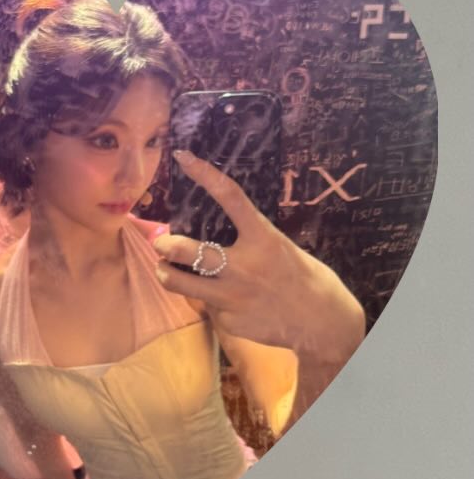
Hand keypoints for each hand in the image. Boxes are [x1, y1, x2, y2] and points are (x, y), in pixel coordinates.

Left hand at [152, 151, 365, 363]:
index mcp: (262, 238)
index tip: (183, 157)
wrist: (317, 320)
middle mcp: (244, 266)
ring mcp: (233, 296)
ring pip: (182, 284)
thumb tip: (204, 244)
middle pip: (189, 251)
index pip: (230, 197)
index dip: (204, 174)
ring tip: (163, 270)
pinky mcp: (229, 320)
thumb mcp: (276, 247)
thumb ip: (245, 243)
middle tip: (160, 244)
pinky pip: (208, 307)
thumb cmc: (297, 276)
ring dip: (166, 275)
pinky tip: (225, 303)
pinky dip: (210, 301)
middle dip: (166, 246)